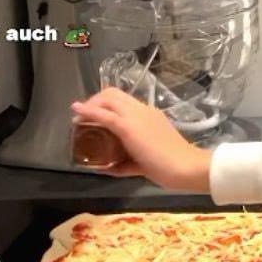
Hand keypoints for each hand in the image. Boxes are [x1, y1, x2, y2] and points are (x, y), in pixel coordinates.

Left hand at [70, 87, 211, 192]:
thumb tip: (109, 168)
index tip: (95, 115)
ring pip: (108, 99)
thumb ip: (127, 163)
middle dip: (95, 101)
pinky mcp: (127, 127)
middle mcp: (143, 111)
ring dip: (91, 105)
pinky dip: (88, 112)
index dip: (106, 103)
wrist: (184, 166)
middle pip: (114, 94)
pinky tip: (77, 112)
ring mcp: (136, 117)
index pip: (125, 101)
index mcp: (150, 116)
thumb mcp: (145, 161)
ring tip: (79, 118)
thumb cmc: (171, 165)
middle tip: (84, 117)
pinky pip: (104, 114)